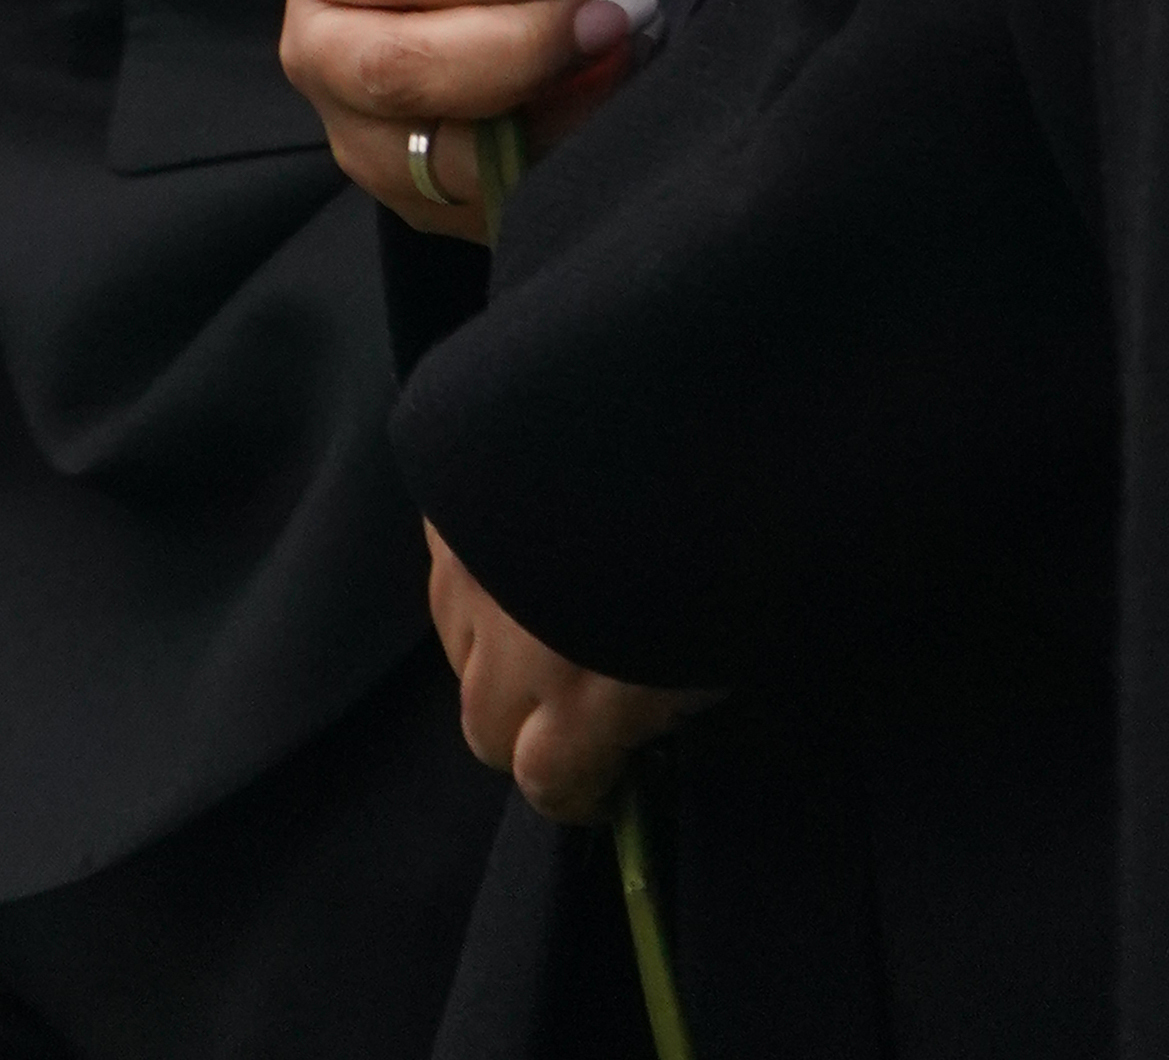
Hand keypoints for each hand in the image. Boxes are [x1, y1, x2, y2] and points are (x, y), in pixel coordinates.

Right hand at [280, 0, 658, 238]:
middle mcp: (319, 49)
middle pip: (402, 66)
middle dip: (525, 42)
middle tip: (618, 11)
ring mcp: (357, 137)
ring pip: (440, 154)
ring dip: (549, 108)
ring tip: (620, 55)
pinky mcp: (412, 202)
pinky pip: (484, 203)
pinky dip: (555, 158)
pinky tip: (604, 105)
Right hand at [426, 530, 707, 821]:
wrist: (655, 378)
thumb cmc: (719, 528)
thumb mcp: (723, 641)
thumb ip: (665, 698)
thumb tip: (637, 719)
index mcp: (584, 696)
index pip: (544, 783)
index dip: (579, 789)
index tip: (611, 774)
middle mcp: (510, 650)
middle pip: (486, 728)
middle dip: (526, 728)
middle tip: (579, 690)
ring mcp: (468, 577)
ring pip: (458, 651)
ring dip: (494, 653)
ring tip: (546, 614)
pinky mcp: (444, 517)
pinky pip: (451, 575)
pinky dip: (481, 581)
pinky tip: (524, 551)